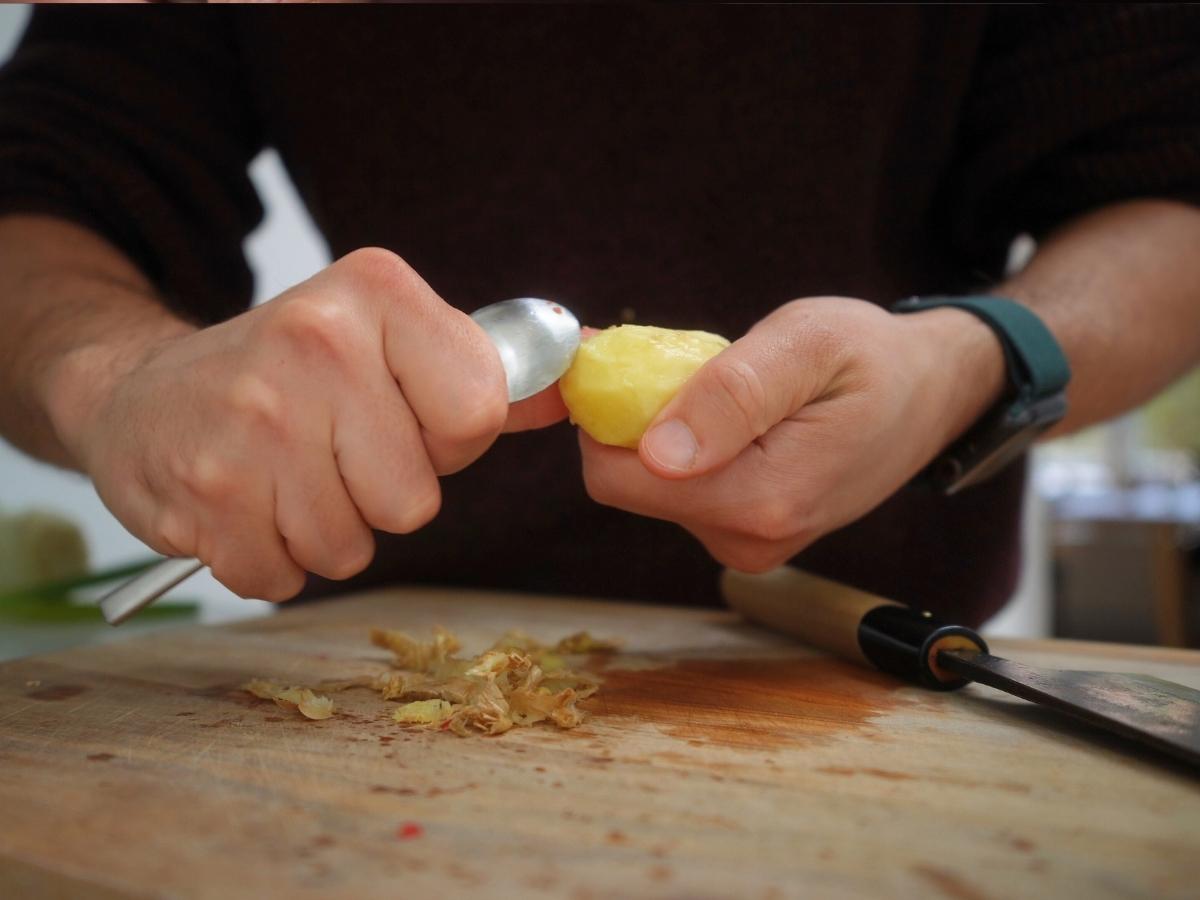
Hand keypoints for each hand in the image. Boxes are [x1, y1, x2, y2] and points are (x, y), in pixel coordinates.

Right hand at [57, 248, 565, 599]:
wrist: (142, 391)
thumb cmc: (283, 374)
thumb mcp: (378, 334)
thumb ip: (470, 369)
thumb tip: (562, 394)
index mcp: (377, 293)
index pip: (478, 413)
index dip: (448, 440)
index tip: (405, 420)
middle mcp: (315, 340)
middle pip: (415, 499)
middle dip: (380, 495)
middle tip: (327, 450)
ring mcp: (253, 418)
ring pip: (350, 548)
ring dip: (323, 531)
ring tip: (281, 475)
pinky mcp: (206, 490)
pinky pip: (283, 577)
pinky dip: (269, 559)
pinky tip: (243, 503)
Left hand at [578, 297, 1004, 571]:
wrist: (930, 394)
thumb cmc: (874, 358)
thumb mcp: (806, 345)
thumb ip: (731, 394)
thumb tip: (659, 451)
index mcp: (761, 501)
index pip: (617, 479)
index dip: (600, 414)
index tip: (612, 357)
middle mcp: (748, 539)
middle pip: (628, 481)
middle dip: (633, 416)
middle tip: (674, 358)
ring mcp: (747, 542)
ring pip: (652, 484)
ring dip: (662, 427)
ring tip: (719, 384)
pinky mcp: (746, 533)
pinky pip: (683, 487)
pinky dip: (685, 444)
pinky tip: (729, 412)